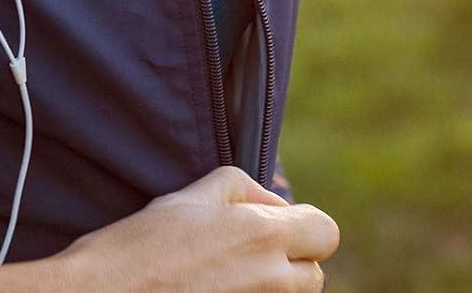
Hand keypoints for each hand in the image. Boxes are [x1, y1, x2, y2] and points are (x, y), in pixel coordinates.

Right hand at [50, 163, 339, 291]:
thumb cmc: (145, 243)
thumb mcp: (193, 194)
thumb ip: (244, 189)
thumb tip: (273, 204)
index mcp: (263, 235)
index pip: (326, 231)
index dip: (305, 225)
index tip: (280, 226)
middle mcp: (271, 280)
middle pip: (316, 274)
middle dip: (292, 261)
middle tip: (249, 252)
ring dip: (275, 285)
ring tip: (231, 274)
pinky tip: (218, 289)